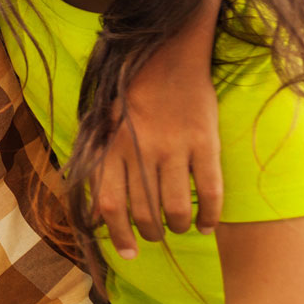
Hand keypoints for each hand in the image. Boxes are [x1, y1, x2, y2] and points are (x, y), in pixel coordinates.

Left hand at [99, 0, 229, 258]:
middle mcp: (140, 151)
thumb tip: (93, 210)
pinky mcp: (205, 141)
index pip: (109, 205)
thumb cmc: (131, 92)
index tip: (129, 252)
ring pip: (177, 206)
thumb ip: (98, 163)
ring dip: (178, 227)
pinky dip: (210, 214)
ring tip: (180, 228)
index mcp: (111, 147)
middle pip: (144, 212)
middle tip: (156, 236)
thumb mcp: (103, 124)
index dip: (118, 235)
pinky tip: (207, 225)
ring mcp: (174, 147)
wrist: (168, 51)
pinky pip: (210, 190)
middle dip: (150, 233)